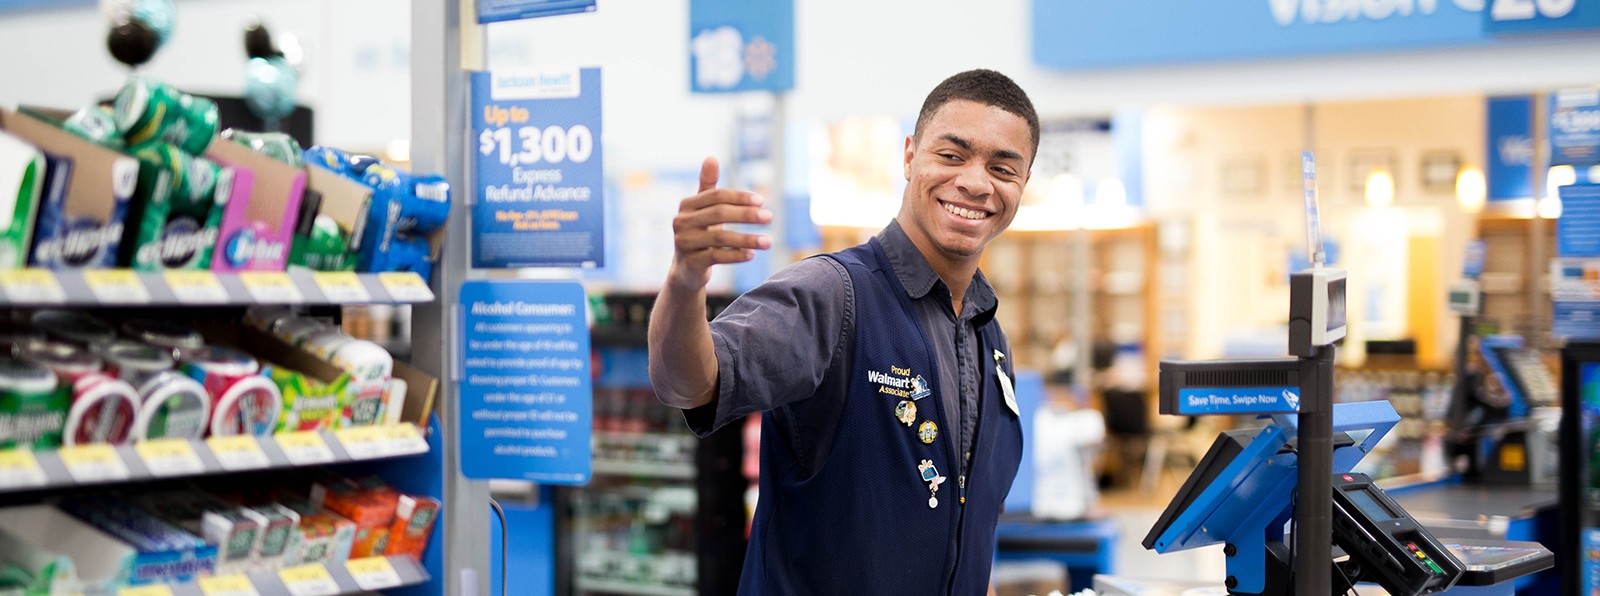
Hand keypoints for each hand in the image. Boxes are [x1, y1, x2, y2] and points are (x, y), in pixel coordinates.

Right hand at [667, 156, 772, 290]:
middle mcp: (681, 222)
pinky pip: (716, 257)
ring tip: (768, 241)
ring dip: (747, 238)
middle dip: (747, 215)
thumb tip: (711, 157)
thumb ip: (708, 186)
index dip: (740, 197)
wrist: (686, 270)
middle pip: (719, 213)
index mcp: (687, 205)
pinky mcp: (690, 263)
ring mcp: (684, 243)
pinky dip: (736, 255)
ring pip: (720, 237)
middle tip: (769, 217)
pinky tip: (752, 254)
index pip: (716, 196)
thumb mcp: (704, 210)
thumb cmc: (700, 234)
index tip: (762, 201)